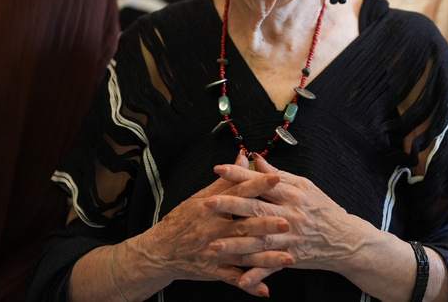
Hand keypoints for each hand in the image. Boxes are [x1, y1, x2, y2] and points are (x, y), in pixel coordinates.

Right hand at [130, 153, 293, 296]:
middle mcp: (213, 229)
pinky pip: (234, 278)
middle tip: (286, 222)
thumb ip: (226, 179)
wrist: (161, 250)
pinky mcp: (213, 270)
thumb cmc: (183, 220)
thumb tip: (243, 158)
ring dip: (266, 257)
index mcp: (211, 207)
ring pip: (243, 254)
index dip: (257, 185)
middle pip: (242, 226)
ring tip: (286, 257)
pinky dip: (250, 284)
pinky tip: (265, 289)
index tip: (276, 178)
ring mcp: (214, 252)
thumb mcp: (200, 196)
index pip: (238, 193)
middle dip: (265, 225)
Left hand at [203, 155, 369, 289]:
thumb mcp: (305, 186)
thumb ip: (279, 174)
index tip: (219, 170)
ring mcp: (290, 239)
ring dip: (236, 244)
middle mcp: (290, 216)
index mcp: (293, 195)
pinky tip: (241, 279)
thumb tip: (256, 158)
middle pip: (257, 210)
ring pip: (259, 241)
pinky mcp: (291, 258)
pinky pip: (271, 267)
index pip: (262, 182)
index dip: (240, 175)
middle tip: (207, 203)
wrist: (347, 240)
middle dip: (231, 207)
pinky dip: (257, 275)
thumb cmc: (324, 209)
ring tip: (214, 245)